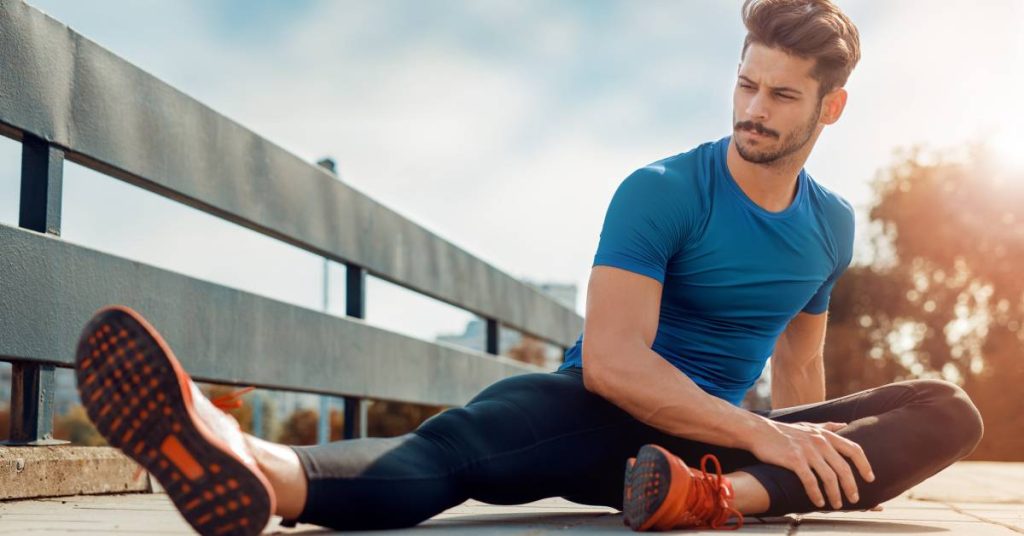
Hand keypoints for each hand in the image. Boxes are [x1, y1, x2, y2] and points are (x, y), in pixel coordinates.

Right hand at [748, 420, 874, 509]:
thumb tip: (844, 425)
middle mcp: (820, 442)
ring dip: (835, 494)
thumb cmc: (784, 431)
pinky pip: (810, 481)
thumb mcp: (808, 426)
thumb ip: (827, 427)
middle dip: (851, 486)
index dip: (864, 465)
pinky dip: (816, 494)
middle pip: (843, 468)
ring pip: (829, 477)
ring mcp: (807, 451)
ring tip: (836, 504)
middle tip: (854, 499)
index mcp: (825, 435)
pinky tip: (819, 502)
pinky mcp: (794, 460)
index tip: (870, 478)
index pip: (854, 449)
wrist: (759, 432)